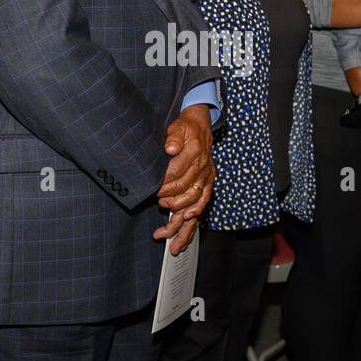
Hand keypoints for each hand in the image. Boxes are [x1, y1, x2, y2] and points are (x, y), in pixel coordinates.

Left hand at [154, 103, 214, 247]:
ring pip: (194, 203)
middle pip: (185, 191)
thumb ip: (173, 136)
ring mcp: (206, 178)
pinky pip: (203, 202)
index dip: (163, 184)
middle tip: (157, 203)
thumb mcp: (178, 126)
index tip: (152, 190)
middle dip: (169, 201)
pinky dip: (195, 215)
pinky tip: (184, 225)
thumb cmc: (186, 128)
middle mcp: (202, 168)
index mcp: (194, 152)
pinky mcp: (208, 184)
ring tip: (166, 234)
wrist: (201, 127)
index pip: (176, 173)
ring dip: (180, 219)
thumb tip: (170, 147)